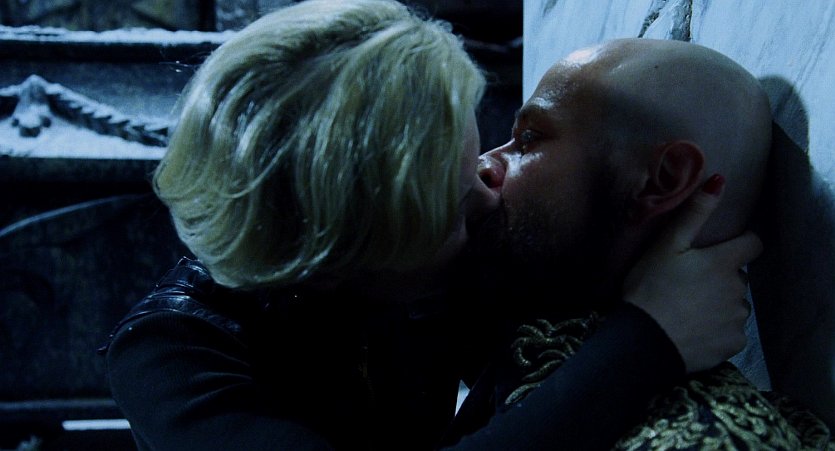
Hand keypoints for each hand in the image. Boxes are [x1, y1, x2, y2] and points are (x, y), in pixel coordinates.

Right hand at [623, 174, 762, 372]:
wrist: (644, 341)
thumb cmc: (650, 289)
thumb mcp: (667, 246)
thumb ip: (695, 214)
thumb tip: (719, 180)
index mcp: (724, 263)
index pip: (753, 244)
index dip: (740, 244)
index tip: (720, 251)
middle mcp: (738, 289)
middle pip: (738, 277)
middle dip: (721, 278)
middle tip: (688, 285)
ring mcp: (737, 318)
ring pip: (735, 305)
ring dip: (720, 304)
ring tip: (688, 309)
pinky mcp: (732, 343)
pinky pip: (731, 332)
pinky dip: (717, 330)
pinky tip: (694, 330)